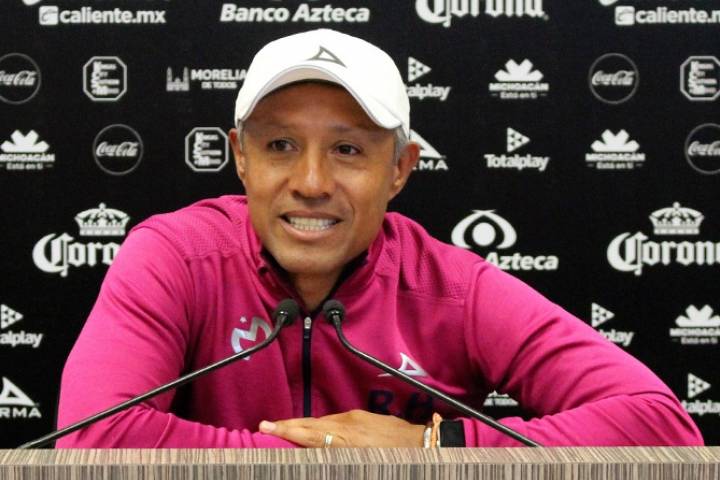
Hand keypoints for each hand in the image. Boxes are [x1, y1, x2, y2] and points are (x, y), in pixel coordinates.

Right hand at [259, 409, 425, 447]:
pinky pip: (335, 421)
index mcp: (346, 440)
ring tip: (283, 428)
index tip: (266, 427)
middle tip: (265, 425)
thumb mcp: (366, 465)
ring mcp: (355, 417)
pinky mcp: (362, 415)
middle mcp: (348, 424)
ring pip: (323, 421)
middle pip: (311, 424)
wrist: (422, 444)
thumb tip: (319, 457)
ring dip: (303, 426)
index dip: (287, 431)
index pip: (309, 434)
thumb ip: (339, 460)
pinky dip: (320, 425)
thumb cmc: (395, 462)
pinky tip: (313, 430)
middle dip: (288, 425)